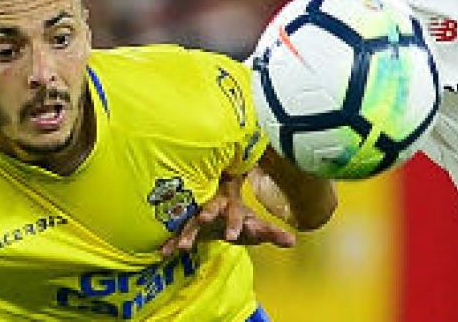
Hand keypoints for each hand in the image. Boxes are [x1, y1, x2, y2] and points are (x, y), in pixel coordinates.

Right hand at [158, 171, 296, 255]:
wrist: (219, 205)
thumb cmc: (240, 218)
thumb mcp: (256, 225)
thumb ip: (272, 233)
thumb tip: (293, 242)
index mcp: (233, 206)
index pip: (236, 213)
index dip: (234, 223)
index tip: (232, 236)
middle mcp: (214, 207)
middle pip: (210, 209)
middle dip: (207, 215)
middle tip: (203, 221)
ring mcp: (198, 215)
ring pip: (191, 221)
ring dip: (186, 233)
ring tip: (182, 247)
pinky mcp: (186, 224)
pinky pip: (177, 232)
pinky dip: (171, 242)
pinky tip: (164, 252)